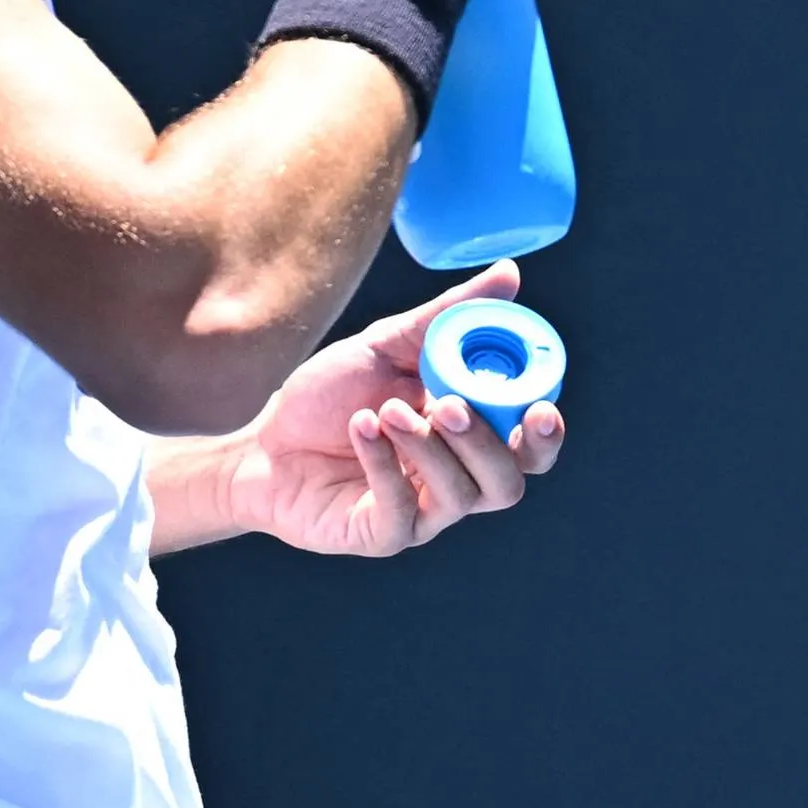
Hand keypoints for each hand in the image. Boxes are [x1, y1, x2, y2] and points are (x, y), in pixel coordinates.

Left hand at [195, 264, 567, 556]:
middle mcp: (457, 480)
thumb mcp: (388, 344)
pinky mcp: (382, 535)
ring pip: (462, 497)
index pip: (531, 448)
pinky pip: (403, 511)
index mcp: (472, 437)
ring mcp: (422, 512)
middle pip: (508, 483)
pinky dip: (384, 465)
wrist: (262, 441)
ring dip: (428, 449)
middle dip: (488, 444)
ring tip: (385, 410)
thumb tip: (510, 273)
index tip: (540, 407)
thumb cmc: (330, 395)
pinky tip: (361, 429)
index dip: (546, 435)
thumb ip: (450, 316)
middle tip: (449, 404)